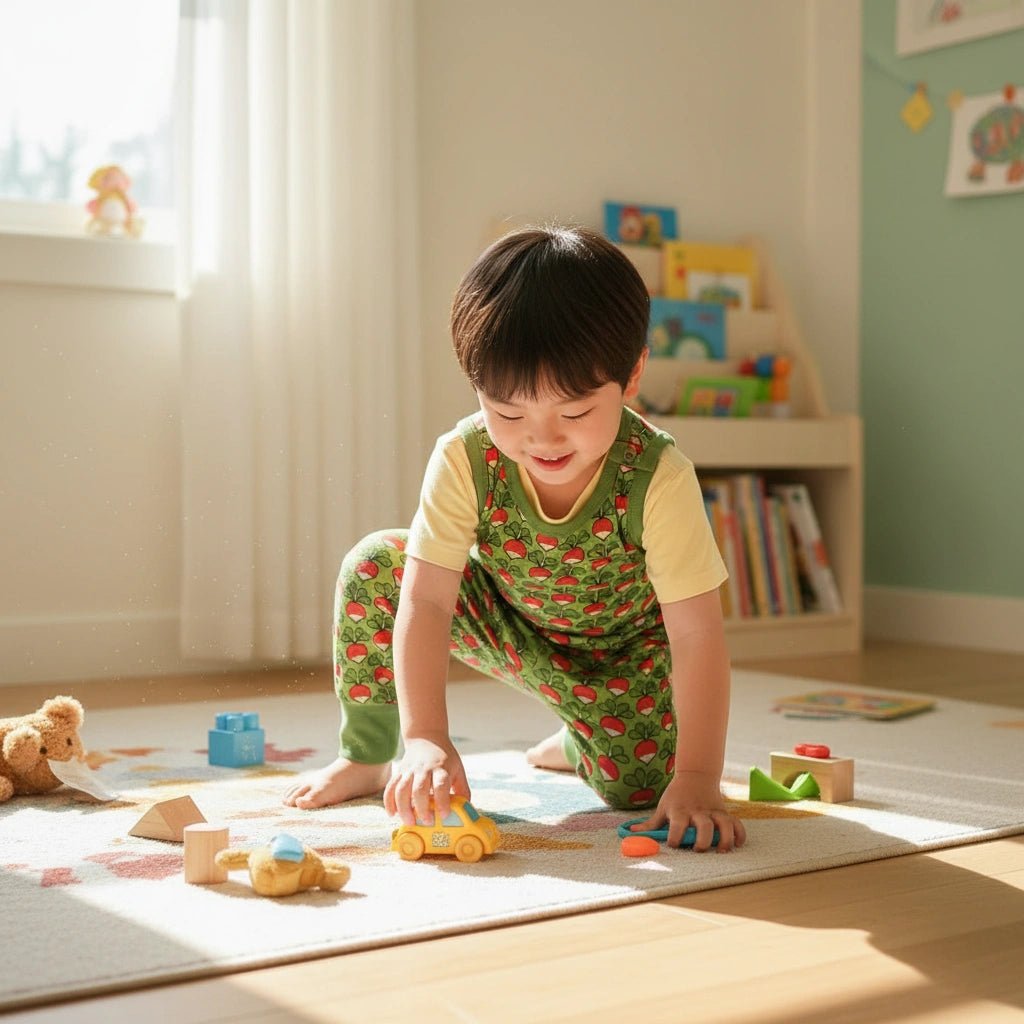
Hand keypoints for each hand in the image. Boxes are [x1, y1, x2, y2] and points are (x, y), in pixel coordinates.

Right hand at [383, 735, 469, 825]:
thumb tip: (466, 809)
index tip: (444, 815)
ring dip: (404, 808)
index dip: (442, 801)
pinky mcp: (399, 772)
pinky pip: (390, 788)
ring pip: (402, 790)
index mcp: (441, 768)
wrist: (426, 736)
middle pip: (419, 789)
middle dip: (422, 808)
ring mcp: (409, 770)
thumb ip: (462, 788)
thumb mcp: (458, 768)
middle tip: (427, 822)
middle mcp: (423, 769)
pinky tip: (392, 814)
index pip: (441, 785)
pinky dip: (389, 802)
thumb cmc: (444, 756)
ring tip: (410, 822)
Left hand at [631, 770, 745, 851]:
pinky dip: (740, 835)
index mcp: (680, 811)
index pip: (677, 825)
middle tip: (699, 850)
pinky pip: (737, 823)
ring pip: (725, 825)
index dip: (675, 837)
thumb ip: (650, 824)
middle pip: (704, 826)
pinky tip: (737, 844)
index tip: (673, 844)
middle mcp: (698, 812)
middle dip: (703, 840)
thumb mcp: (662, 807)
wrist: (696, 775)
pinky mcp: (725, 813)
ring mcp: (713, 812)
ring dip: (725, 839)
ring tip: (721, 850)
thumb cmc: (676, 796)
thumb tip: (629, 833)